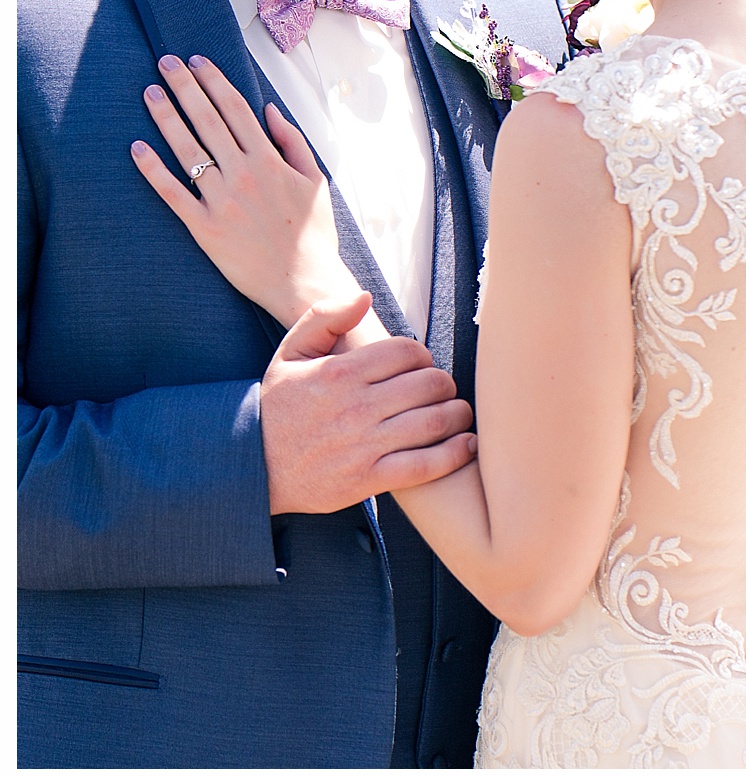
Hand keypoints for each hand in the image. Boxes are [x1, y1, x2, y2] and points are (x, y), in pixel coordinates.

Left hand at [131, 53, 348, 327]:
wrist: (303, 281)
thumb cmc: (313, 234)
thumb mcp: (316, 181)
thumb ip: (294, 143)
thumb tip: (271, 111)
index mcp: (271, 161)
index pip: (237, 110)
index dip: (215, 82)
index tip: (199, 61)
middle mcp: (243, 174)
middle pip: (208, 120)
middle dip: (185, 87)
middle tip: (166, 62)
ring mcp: (221, 200)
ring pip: (187, 149)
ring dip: (166, 117)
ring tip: (150, 92)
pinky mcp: (204, 226)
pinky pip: (173, 192)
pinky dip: (153, 169)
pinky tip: (137, 147)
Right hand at [262, 292, 476, 514]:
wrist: (249, 467)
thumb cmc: (278, 407)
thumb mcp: (290, 354)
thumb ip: (324, 317)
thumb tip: (365, 297)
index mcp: (340, 373)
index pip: (408, 352)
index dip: (422, 355)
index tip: (419, 366)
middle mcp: (355, 408)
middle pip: (429, 384)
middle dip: (443, 383)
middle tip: (439, 390)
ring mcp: (363, 445)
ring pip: (435, 421)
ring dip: (456, 413)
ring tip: (456, 412)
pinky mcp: (367, 479)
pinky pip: (425, 465)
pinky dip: (453, 453)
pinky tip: (465, 444)